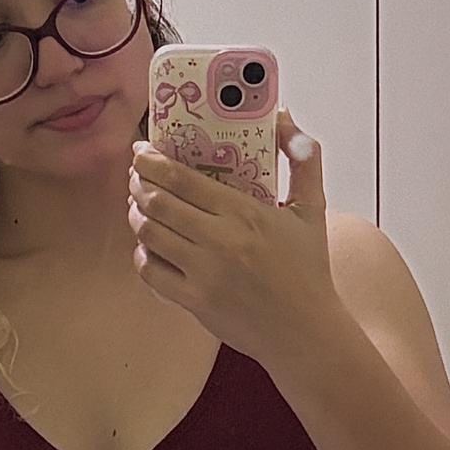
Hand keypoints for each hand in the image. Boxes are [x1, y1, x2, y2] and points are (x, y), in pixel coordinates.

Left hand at [127, 107, 340, 362]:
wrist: (304, 331)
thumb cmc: (308, 269)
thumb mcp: (313, 208)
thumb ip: (304, 159)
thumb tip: (286, 118)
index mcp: (244, 212)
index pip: (180, 178)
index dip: (151, 161)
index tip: (141, 151)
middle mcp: (219, 240)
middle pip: (157, 202)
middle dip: (137, 184)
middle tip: (136, 176)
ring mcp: (203, 273)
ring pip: (149, 234)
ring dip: (136, 216)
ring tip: (138, 207)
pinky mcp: (194, 301)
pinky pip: (151, 273)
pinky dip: (142, 255)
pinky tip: (148, 247)